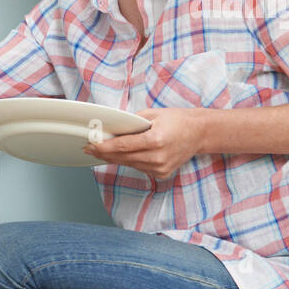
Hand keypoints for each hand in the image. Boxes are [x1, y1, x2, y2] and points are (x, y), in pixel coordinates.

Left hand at [83, 108, 205, 180]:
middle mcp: (157, 157)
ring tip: (101, 151)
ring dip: (114, 158)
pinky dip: (129, 161)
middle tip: (89, 148)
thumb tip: (111, 129)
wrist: (200, 133)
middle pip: (122, 158)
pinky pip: (139, 168)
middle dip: (103, 153)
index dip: (104, 147)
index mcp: (156, 140)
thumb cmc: (178, 120)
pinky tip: (122, 155)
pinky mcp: (161, 174)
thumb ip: (131, 122)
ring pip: (129, 164)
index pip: (123, 146)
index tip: (90, 145)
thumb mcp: (153, 114)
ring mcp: (160, 168)